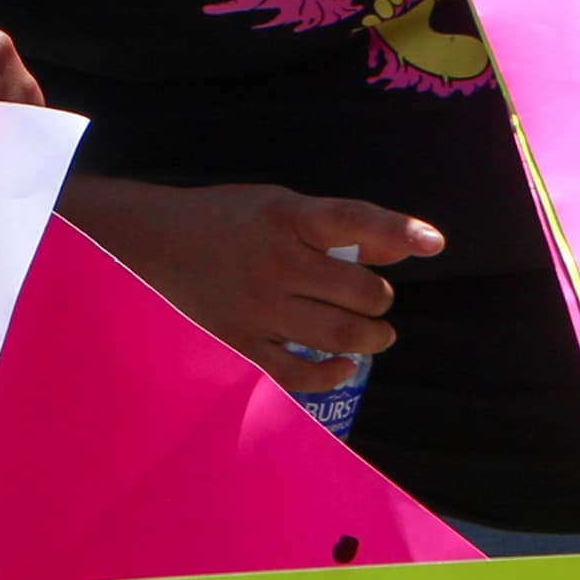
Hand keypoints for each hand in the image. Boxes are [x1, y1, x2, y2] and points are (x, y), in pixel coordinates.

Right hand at [67, 178, 443, 394]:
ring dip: (371, 338)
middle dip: (379, 299)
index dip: (398, 229)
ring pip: (341, 335)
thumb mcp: (278, 206)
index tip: (435, 243)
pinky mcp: (237, 342)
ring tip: (374, 335)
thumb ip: (337, 228)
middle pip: (361, 291)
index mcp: (284, 216)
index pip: (353, 219)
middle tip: (374, 300)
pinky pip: (299, 373)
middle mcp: (273, 260)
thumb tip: (402, 250)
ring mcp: (255, 306)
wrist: (145, 244)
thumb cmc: (224, 222)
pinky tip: (342, 366)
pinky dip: (332, 373)